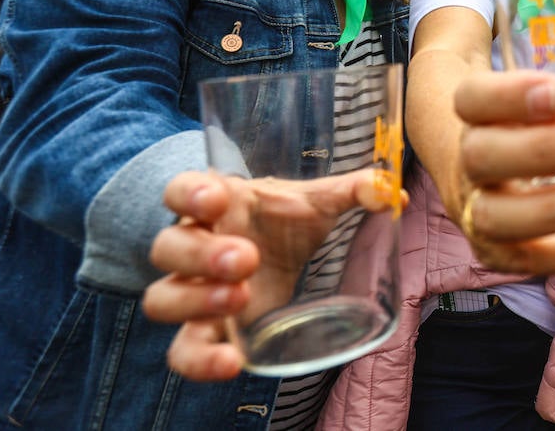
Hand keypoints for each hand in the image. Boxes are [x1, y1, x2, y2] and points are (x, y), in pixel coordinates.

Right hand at [142, 168, 397, 380]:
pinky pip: (181, 351)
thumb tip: (392, 192)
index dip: (190, 195)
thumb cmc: (286, 219)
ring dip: (196, 301)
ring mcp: (192, 292)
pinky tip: (232, 362)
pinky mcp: (203, 332)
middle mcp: (193, 246)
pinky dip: (199, 361)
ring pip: (162, 299)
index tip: (217, 199)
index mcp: (216, 204)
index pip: (181, 191)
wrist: (277, 253)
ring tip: (242, 298)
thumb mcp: (316, 203)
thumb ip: (352, 191)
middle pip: (169, 247)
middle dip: (202, 254)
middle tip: (247, 258)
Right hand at [454, 69, 554, 274]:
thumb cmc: (542, 128)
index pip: (473, 98)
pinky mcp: (499, 252)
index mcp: (477, 113)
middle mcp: (468, 162)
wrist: (495, 173)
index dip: (509, 96)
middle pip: (484, 155)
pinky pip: (531, 260)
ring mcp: (477, 211)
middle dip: (548, 150)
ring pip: (498, 215)